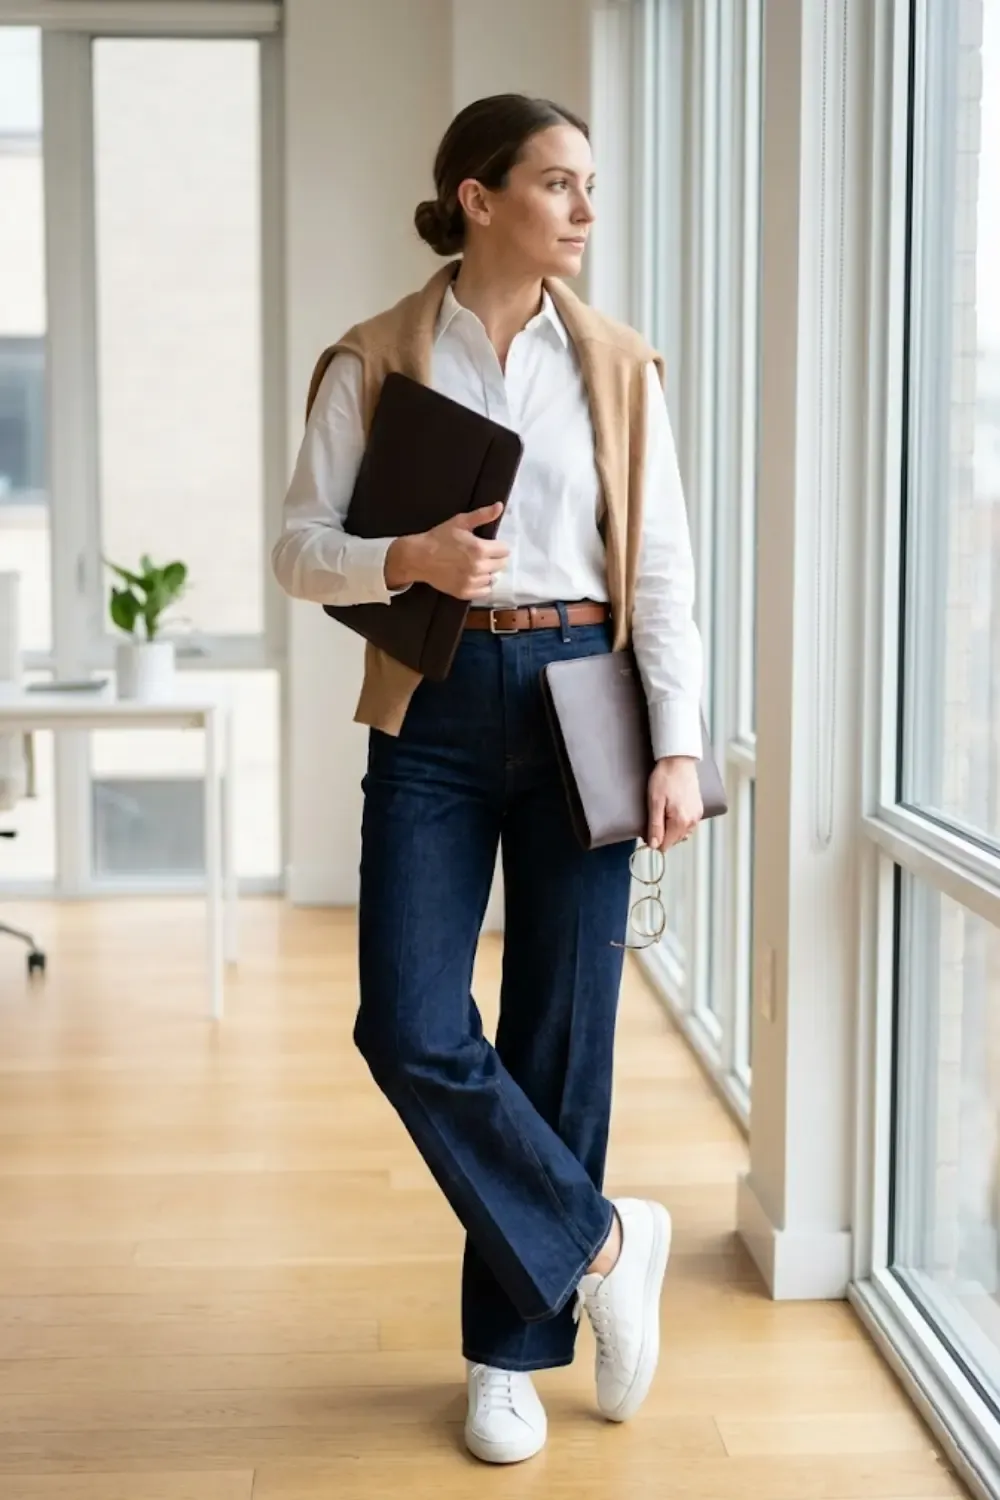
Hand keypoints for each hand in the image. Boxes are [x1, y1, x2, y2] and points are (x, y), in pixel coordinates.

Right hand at [385, 502, 509, 598]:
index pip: (504, 550)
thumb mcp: (460, 522)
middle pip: (501, 565)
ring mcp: (471, 582)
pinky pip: (484, 592)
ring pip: (493, 578)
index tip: (489, 544)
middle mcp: (478, 567)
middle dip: (495, 558)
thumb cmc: (439, 537)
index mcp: (480, 549)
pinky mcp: (464, 592)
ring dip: (488, 571)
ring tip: (475, 565)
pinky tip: (473, 576)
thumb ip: (482, 515)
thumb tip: (500, 506)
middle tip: (482, 554)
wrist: (419, 557)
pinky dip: (482, 585)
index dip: (498, 546)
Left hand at [646, 757, 702, 850]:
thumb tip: (654, 846)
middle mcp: (692, 822)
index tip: (648, 829)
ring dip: (671, 829)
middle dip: (663, 834)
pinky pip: (688, 825)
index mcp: (680, 822)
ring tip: (663, 813)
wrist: (679, 761)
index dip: (654, 840)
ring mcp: (697, 816)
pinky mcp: (699, 809)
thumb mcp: (654, 802)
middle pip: (674, 840)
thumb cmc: (664, 778)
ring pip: (682, 834)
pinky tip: (673, 812)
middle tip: (654, 817)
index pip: (666, 845)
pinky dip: (679, 823)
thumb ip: (655, 826)